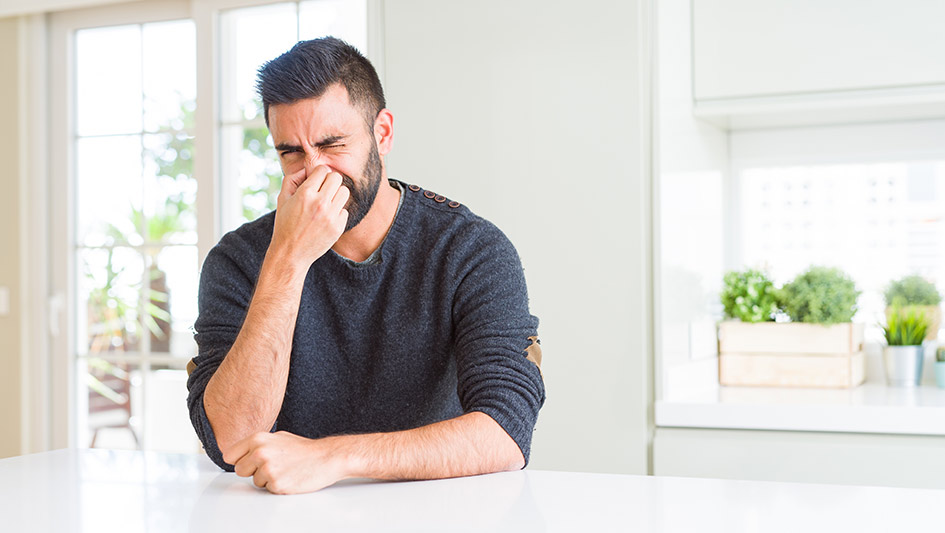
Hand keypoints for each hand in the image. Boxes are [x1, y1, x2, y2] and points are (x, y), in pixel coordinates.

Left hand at [224, 431, 351, 493]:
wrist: (326, 457)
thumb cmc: (304, 449)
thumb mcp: (278, 437)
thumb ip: (257, 444)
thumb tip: (241, 453)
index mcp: (258, 439)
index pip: (229, 455)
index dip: (240, 459)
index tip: (247, 461)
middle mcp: (260, 453)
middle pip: (239, 470)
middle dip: (252, 471)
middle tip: (271, 466)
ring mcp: (267, 469)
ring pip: (254, 481)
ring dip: (266, 479)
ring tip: (283, 470)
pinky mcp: (276, 484)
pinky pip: (267, 489)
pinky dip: (277, 486)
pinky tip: (289, 477)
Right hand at [270, 165, 349, 268]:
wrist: (291, 253)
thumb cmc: (285, 224)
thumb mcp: (282, 199)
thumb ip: (292, 179)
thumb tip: (306, 168)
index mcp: (305, 193)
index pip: (323, 170)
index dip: (319, 173)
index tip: (316, 180)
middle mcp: (320, 203)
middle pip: (337, 177)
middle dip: (330, 181)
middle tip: (323, 190)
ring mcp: (331, 216)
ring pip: (345, 192)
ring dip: (336, 195)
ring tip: (326, 203)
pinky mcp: (338, 227)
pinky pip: (345, 210)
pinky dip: (337, 213)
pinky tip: (326, 219)